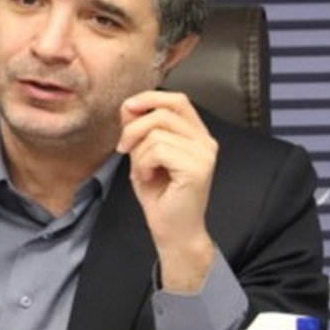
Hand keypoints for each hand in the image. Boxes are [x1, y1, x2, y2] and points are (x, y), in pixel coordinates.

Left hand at [117, 90, 217, 293]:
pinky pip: (158, 150)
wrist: (173, 231)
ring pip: (157, 133)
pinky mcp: (197, 168)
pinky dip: (144, 163)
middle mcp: (205, 141)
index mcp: (196, 134)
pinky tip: (148, 178)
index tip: (128, 107)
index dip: (150, 98)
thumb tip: (129, 106)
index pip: (177, 100)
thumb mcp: (143, 155)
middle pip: (163, 112)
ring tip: (143, 171)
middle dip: (134, 128)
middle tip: (124, 149)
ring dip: (139, 153)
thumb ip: (139, 129)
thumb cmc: (160, 196)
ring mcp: (204, 154)